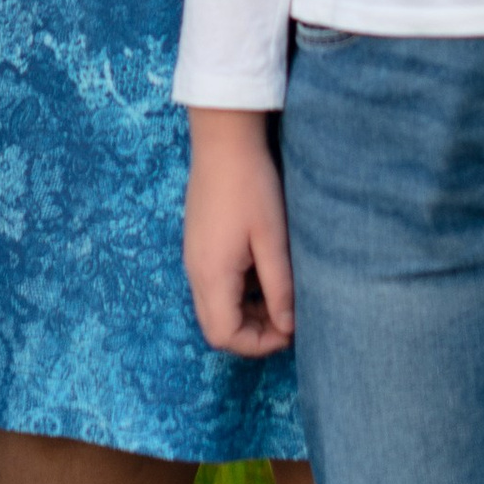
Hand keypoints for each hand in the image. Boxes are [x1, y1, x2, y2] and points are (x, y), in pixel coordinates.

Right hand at [184, 109, 296, 356]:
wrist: (223, 139)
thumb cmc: (251, 186)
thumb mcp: (273, 239)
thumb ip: (280, 288)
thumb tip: (288, 327)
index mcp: (212, 275)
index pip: (225, 336)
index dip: (258, 344)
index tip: (290, 330)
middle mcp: (195, 272)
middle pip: (216, 327)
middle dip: (253, 332)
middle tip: (287, 317)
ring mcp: (193, 257)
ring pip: (215, 306)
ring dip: (246, 312)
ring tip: (280, 294)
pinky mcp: (198, 243)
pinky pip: (213, 284)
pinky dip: (238, 291)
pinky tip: (262, 270)